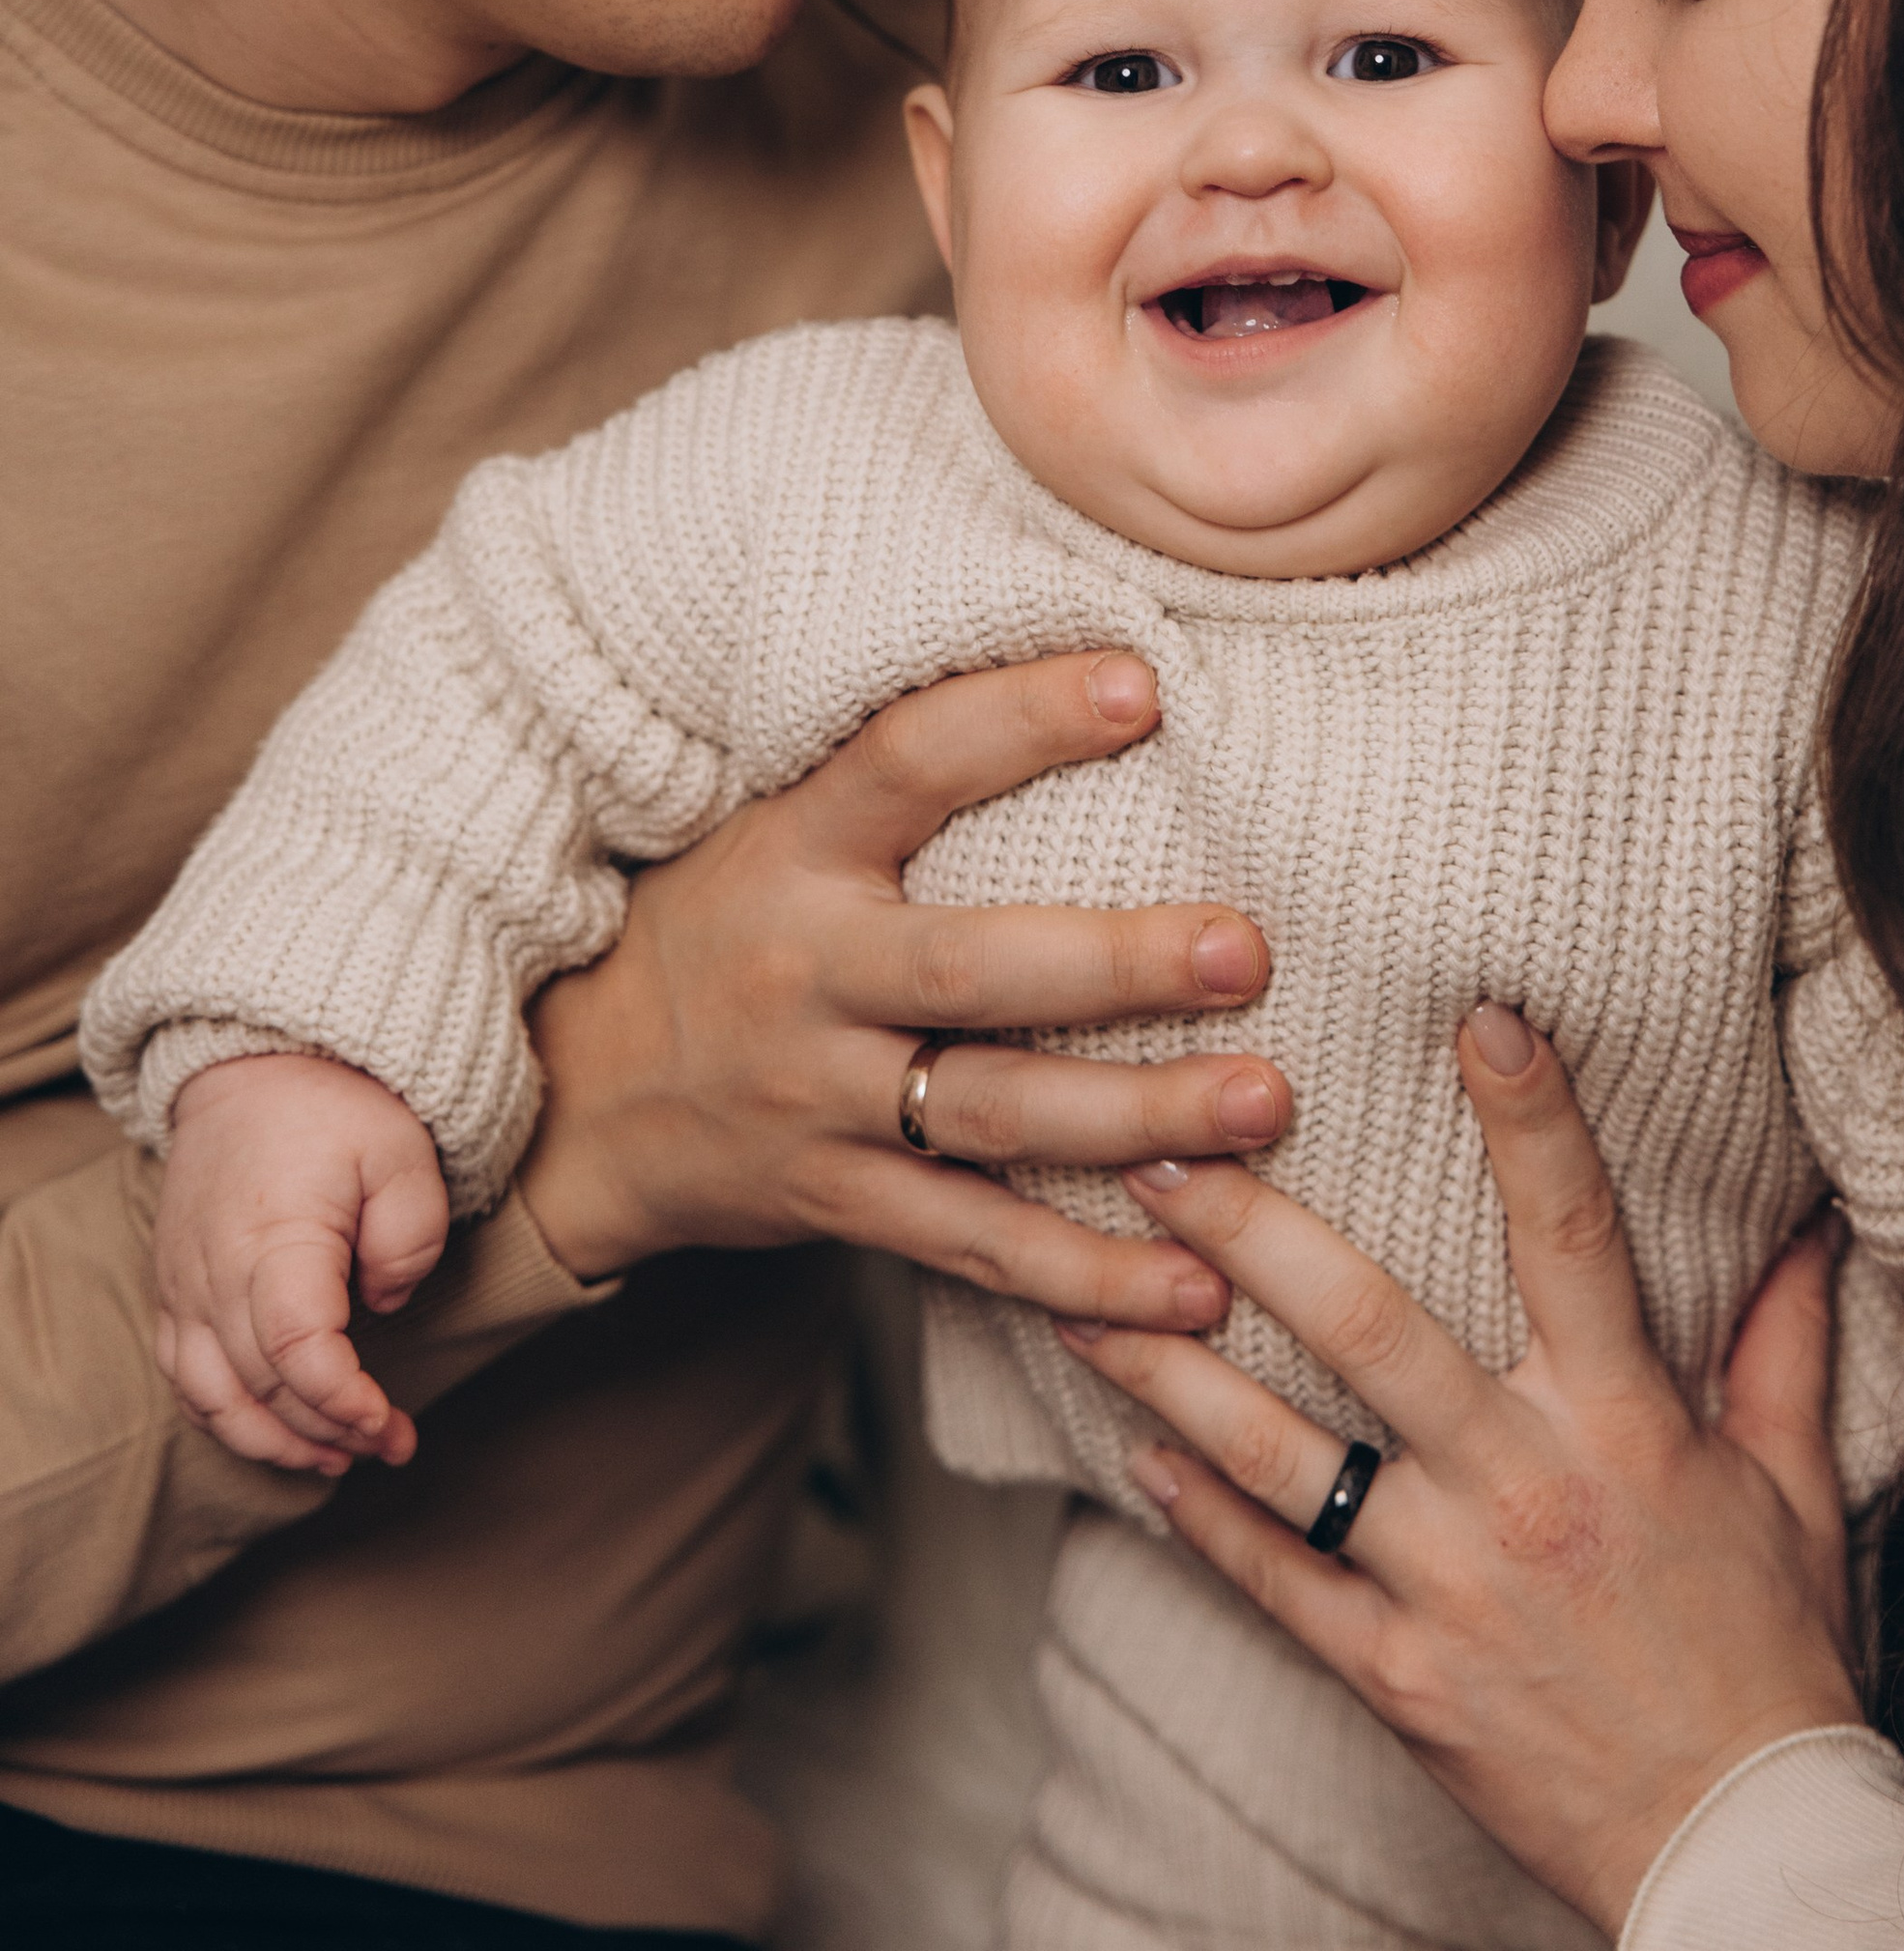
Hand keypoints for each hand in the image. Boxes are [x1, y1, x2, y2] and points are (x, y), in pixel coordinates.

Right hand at [154, 1055, 448, 1479]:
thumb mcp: (403, 1151)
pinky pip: (186, 1377)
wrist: (252, 1067)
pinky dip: (226, 1416)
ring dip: (274, 1441)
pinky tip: (275, 1429)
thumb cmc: (333, 1107)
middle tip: (391, 1444)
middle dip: (330, 1432)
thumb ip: (409, 1236)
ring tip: (337, 1458)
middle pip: (262, 1386)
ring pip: (212, 1398)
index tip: (386, 1421)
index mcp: (273, 1240)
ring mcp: (184, 1286)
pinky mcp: (173, 1289)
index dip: (340, 1401)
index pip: (295, 1351)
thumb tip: (381, 1303)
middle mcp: (213, 1275)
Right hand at [519, 651, 1288, 1329]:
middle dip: (1117, 964)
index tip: (1143, 686)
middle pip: (971, 970)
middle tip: (1249, 949)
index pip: (910, 760)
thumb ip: (906, 772)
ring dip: (1137, 1119)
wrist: (575, 1098)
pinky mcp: (835, 1202)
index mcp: (796, 846)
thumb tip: (1106, 677)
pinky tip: (1195, 1289)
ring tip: (1265, 1107)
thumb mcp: (779, 822)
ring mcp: (817, 1099)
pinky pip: (972, 1244)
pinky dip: (1085, 1277)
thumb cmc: (726, 922)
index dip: (1021, 719)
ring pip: (990, 1116)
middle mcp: (806, 972)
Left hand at [1057, 1007, 1859, 1939]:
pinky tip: (1133, 1449)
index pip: (1574, 1237)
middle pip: (1369, 1329)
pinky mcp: (1397, 1680)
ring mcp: (1450, 1589)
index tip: (1476, 1013)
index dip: (1531, 1120)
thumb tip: (1814, 1218)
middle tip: (1159, 1140)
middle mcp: (1526, 1489)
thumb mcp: (1794, 1487)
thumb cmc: (1772, 1658)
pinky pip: (1279, 1583)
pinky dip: (1199, 1516)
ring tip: (1084, 1291)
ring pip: (1285, 1456)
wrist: (1744, 1851)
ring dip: (1175, 1367)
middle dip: (1253, 1228)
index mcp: (1628, 1425)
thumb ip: (1785, 1341)